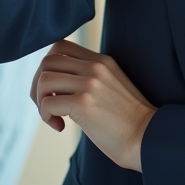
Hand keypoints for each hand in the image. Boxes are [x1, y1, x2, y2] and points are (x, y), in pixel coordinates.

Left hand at [30, 40, 156, 172]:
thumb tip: (56, 84)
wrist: (146, 138)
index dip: (48, 66)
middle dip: (38, 85)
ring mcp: (90, 83)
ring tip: (53, 116)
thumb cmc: (127, 120)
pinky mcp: (84, 103)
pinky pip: (48, 103)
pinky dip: (46, 116)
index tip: (53, 88)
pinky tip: (60, 126)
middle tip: (47, 105)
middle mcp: (95, 67)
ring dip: (40, 101)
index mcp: (102, 61)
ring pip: (44, 79)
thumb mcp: (111, 86)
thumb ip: (88, 77)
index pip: (60, 46)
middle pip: (47, 61)